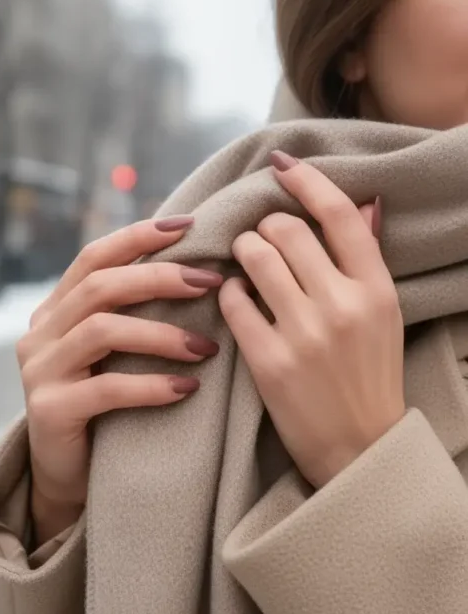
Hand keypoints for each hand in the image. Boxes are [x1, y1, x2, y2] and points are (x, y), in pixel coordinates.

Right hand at [17, 215, 221, 543]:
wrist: (68, 478)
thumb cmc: (104, 410)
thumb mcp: (113, 355)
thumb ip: (132, 314)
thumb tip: (196, 270)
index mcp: (55, 310)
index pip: (94, 257)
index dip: (139, 237)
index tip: (188, 226)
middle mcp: (40, 333)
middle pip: (100, 286)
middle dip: (161, 278)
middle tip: (211, 282)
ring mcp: (40, 371)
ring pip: (103, 331)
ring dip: (162, 334)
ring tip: (206, 346)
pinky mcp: (49, 410)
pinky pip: (107, 389)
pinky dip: (151, 385)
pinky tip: (186, 388)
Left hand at [219, 153, 404, 488]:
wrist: (359, 447)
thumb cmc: (371, 376)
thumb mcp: (384, 315)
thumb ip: (368, 260)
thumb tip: (365, 201)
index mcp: (375, 289)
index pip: (338, 214)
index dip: (306, 180)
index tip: (280, 165)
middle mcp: (342, 306)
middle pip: (285, 230)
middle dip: (265, 226)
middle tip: (261, 238)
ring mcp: (304, 335)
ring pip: (254, 259)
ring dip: (242, 252)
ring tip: (245, 263)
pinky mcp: (269, 363)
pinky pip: (233, 303)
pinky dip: (229, 293)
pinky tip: (235, 299)